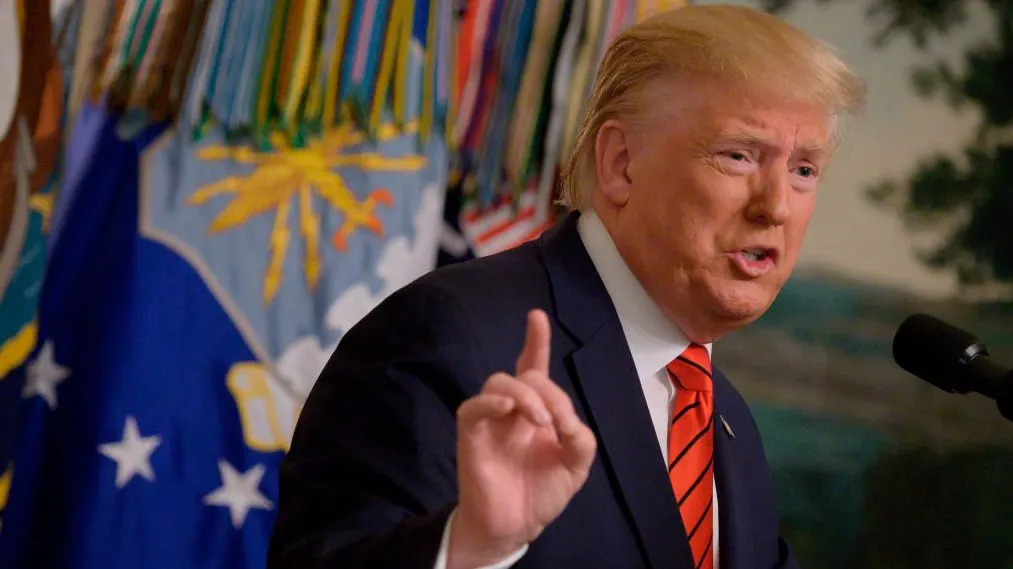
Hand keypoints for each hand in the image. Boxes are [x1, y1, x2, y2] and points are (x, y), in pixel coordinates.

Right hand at [447, 309, 597, 568]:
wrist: (516, 525)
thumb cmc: (542, 491)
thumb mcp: (576, 464)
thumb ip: (580, 437)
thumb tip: (566, 419)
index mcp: (536, 411)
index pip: (533, 367)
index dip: (535, 341)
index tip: (536, 316)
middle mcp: (511, 410)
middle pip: (522, 375)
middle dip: (545, 390)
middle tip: (555, 422)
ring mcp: (489, 419)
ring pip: (499, 384)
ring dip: (525, 396)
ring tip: (538, 421)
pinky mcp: (471, 433)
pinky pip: (474, 406)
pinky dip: (492, 403)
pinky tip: (509, 411)